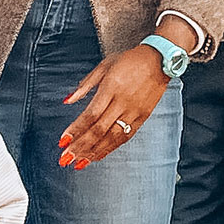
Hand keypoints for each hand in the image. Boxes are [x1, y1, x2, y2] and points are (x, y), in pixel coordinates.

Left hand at [60, 44, 169, 168]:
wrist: (160, 60)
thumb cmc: (130, 61)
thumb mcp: (104, 66)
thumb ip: (85, 85)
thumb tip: (67, 101)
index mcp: (111, 87)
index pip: (90, 114)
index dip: (75, 130)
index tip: (63, 141)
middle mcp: (123, 102)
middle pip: (99, 130)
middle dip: (80, 147)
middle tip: (65, 158)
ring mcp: (134, 111)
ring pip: (112, 137)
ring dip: (94, 152)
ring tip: (79, 163)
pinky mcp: (143, 117)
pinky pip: (125, 137)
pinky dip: (110, 148)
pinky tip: (98, 155)